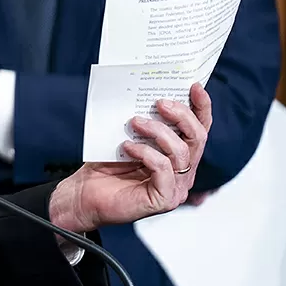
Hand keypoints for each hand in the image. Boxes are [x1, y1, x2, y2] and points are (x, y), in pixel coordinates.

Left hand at [48, 83, 212, 233]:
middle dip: (181, 116)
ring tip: (135, 122)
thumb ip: (144, 122)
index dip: (202, 108)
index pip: (199, 130)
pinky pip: (163, 168)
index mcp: (178, 156)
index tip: (194, 86)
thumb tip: (148, 95)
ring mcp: (176, 187)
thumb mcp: (127, 137)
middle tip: (159, 103)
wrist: (84, 195)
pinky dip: (146, 153)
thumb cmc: (105, 167)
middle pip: (197, 138)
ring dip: (158, 131)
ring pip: (181, 151)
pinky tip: (127, 147)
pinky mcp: (164, 199)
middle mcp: (183, 172)